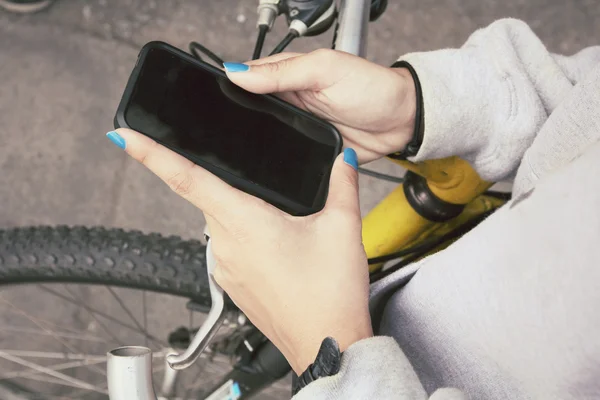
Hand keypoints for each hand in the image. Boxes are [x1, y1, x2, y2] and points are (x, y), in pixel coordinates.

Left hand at [110, 128, 372, 373]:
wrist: (327, 344)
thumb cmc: (329, 295)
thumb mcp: (342, 228)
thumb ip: (341, 184)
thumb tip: (340, 158)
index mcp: (244, 222)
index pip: (186, 178)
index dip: (151, 154)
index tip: (123, 137)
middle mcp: (225, 244)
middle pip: (208, 196)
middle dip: (226, 184)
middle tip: (263, 190)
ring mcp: (224, 267)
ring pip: (221, 222)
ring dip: (242, 213)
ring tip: (282, 224)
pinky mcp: (231, 284)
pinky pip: (229, 247)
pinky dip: (245, 237)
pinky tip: (277, 246)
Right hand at [223, 49, 416, 163]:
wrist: (402, 123)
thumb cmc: (372, 88)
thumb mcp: (325, 70)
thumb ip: (282, 72)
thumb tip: (237, 72)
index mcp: (288, 76)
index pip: (247, 79)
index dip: (227, 88)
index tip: (204, 100)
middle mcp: (288, 102)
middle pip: (250, 112)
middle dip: (233, 121)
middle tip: (212, 133)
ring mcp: (297, 128)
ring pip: (263, 138)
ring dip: (251, 144)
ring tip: (229, 154)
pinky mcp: (308, 151)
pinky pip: (284, 158)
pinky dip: (274, 161)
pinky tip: (260, 168)